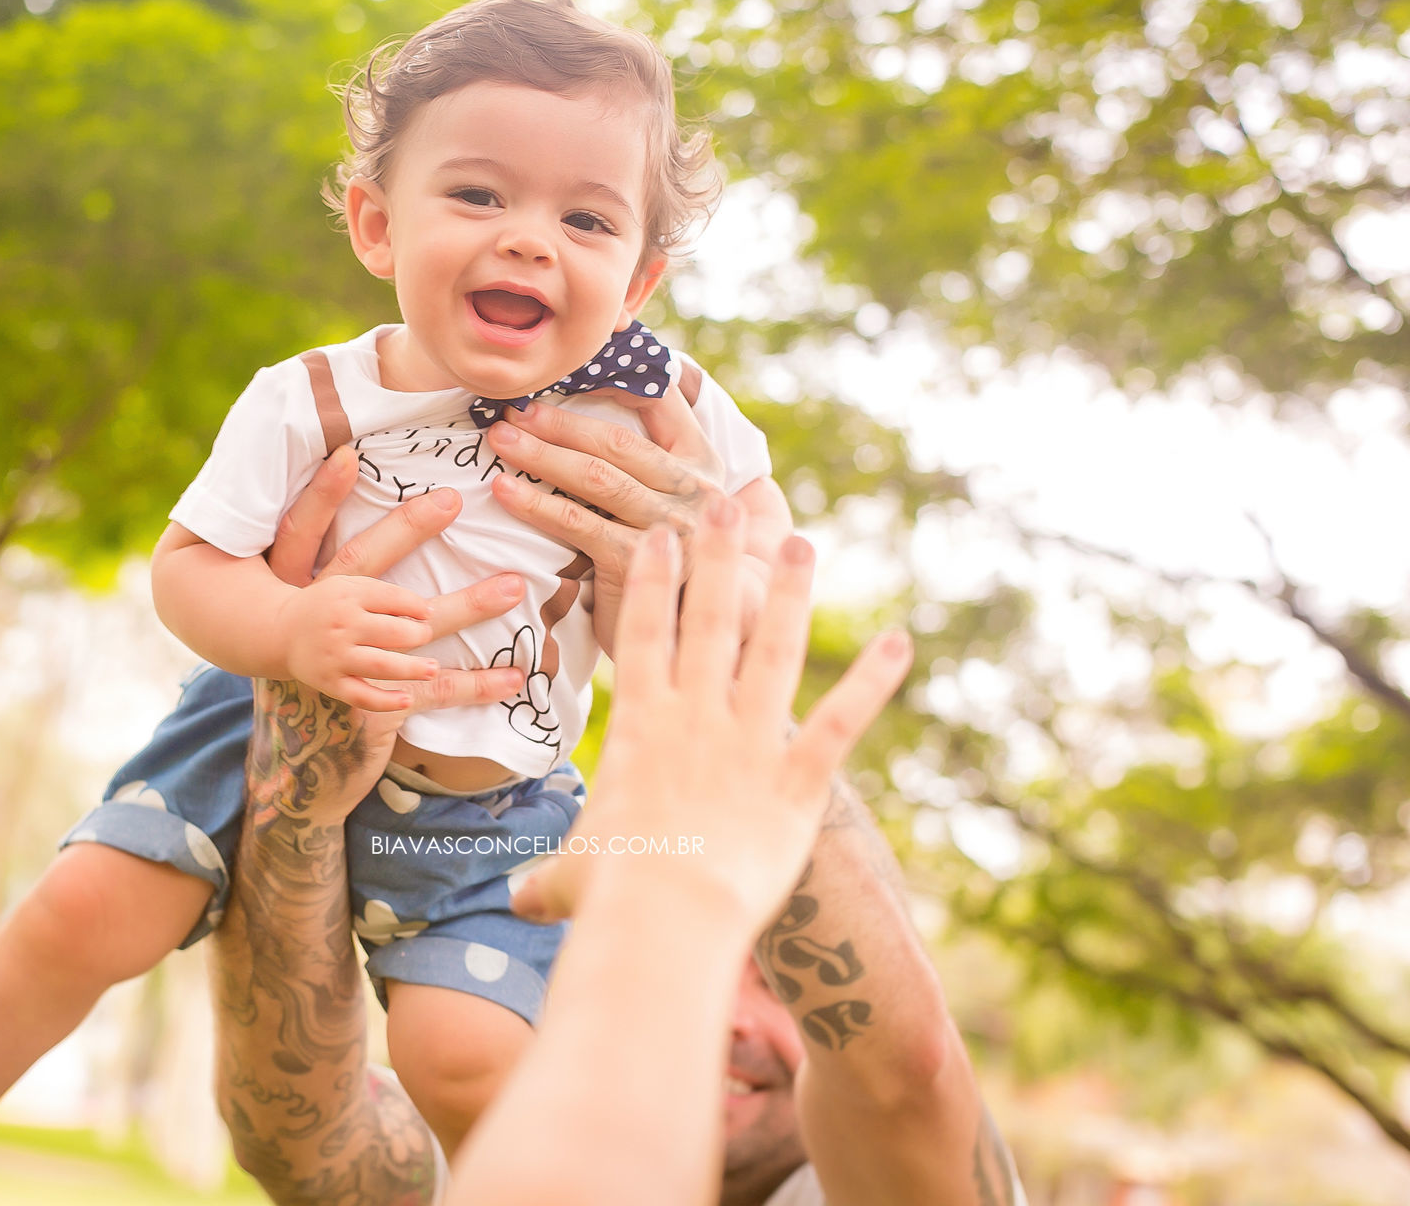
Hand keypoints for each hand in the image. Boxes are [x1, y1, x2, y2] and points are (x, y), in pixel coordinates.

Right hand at [252, 447, 526, 821]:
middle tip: (515, 588)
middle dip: (467, 606)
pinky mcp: (338, 687)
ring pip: (398, 663)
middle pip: (411, 618)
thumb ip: (321, 503)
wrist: (258, 636)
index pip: (374, 554)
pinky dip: (402, 698)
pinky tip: (438, 693)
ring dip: (444, 661)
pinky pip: (375, 699)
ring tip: (505, 669)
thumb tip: (346, 452)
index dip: (410, 526)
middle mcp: (340, 620)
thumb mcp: (297, 542)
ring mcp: (340, 658)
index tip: (453, 501)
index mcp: (336, 581)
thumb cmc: (290, 581)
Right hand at [274, 572, 441, 713]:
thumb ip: (383, 594)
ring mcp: (334, 657)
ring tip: (432, 669)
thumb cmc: (326, 607)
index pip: (391, 598)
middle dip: (418, 635)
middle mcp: (340, 626)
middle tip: (427, 637)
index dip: (417, 607)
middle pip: (391, 632)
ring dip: (411, 669)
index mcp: (346, 597)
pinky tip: (406, 700)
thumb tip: (427, 612)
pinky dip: (385, 701)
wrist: (280, 632)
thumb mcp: (348, 587)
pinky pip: (361, 696)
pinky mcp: (329, 683)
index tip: (428, 615)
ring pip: (380, 665)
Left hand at [485, 391, 790, 641]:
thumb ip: (651, 458)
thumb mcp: (674, 502)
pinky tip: (505, 492)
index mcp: (701, 462)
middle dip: (558, 422)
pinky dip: (536, 504)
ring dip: (541, 455)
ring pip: (595, 477)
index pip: (663, 399)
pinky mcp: (640, 563)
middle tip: (512, 409)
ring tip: (500, 440)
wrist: (699, 632)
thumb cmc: (674, 560)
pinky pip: (578, 524)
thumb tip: (605, 394)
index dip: (617, 374)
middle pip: (615, 441)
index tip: (569, 364)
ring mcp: (670, 526)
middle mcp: (694, 489)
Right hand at [510, 496, 911, 929]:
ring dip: (790, 595)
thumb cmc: (610, 896)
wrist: (669, 914)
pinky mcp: (798, 780)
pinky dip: (873, 683)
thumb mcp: (569, 882)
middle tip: (726, 507)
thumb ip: (548, 883)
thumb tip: (520, 902)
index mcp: (638, 726)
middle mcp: (696, 718)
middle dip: (717, 558)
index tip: (661, 533)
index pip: (644, 634)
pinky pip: (841, 722)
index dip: (653, 579)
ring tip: (801, 544)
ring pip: (773, 651)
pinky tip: (900, 644)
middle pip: (708, 620)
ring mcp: (750, 742)